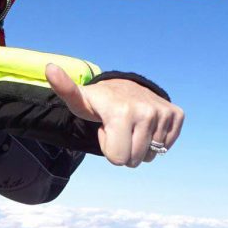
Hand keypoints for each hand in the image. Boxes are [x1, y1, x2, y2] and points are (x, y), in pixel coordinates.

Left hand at [46, 65, 184, 167]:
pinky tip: (145, 125)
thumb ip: (64, 89)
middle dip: (124, 149)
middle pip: (135, 160)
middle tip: (119, 128)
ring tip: (131, 126)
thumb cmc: (98, 102)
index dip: (109, 148)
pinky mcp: (177, 114)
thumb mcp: (79, 100)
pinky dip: (156, 140)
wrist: (124, 88)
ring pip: (152, 155)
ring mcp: (163, 113)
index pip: (118, 160)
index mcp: (121, 113)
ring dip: (139, 145)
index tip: (106, 129)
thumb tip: (49, 68)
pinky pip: (167, 146)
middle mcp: (146, 112)